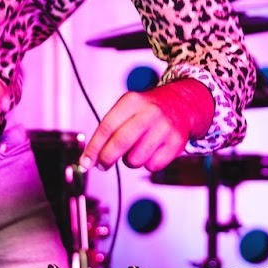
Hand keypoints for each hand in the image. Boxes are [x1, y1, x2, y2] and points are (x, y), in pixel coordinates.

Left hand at [79, 79, 213, 171]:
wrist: (181, 105)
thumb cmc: (148, 111)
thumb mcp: (127, 109)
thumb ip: (109, 131)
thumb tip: (91, 158)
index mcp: (132, 101)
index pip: (106, 127)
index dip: (93, 148)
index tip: (86, 162)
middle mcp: (149, 112)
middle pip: (121, 142)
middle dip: (107, 159)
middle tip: (103, 165)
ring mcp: (164, 127)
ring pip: (136, 159)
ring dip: (130, 161)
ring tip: (136, 151)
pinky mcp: (176, 142)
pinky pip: (153, 166)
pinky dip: (148, 164)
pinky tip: (152, 151)